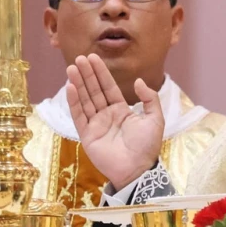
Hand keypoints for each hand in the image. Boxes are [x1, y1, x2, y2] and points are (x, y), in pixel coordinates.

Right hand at [66, 54, 163, 189]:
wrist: (138, 168)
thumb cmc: (147, 145)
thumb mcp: (155, 118)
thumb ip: (149, 98)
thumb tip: (138, 81)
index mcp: (122, 110)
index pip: (109, 87)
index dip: (101, 73)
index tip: (93, 58)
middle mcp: (107, 115)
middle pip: (94, 91)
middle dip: (87, 74)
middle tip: (79, 58)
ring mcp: (95, 125)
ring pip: (85, 100)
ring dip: (78, 84)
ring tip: (71, 68)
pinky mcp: (87, 135)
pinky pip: (79, 116)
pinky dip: (74, 102)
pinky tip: (70, 88)